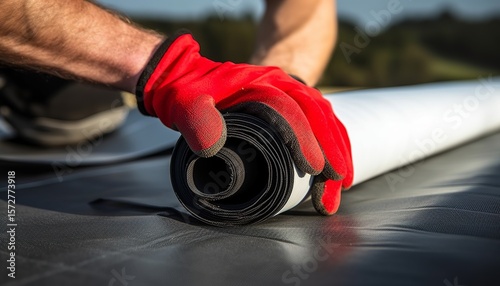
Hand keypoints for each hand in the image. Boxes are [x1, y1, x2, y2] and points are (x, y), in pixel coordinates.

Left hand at [136, 32, 352, 214]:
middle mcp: (280, 84)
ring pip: (325, 117)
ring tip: (342, 185)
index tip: (315, 170)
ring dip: (338, 150)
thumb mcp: (185, 104)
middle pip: (317, 114)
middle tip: (339, 185)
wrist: (188, 77)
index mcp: (259, 84)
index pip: (289, 110)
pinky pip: (321, 119)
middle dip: (333, 151)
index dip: (304, 140)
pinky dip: (334, 142)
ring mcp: (288, 92)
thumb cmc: (188, 94)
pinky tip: (336, 166)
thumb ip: (197, 122)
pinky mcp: (290, 103)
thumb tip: (214, 147)